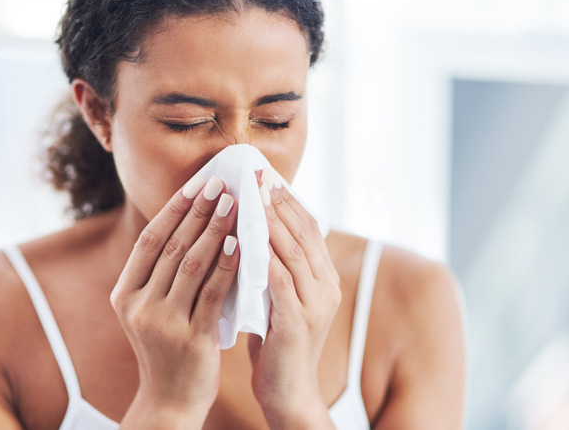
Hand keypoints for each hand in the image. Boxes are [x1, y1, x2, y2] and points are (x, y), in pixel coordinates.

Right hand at [110, 175, 239, 424]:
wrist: (170, 402)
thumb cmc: (165, 349)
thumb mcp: (148, 310)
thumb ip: (159, 274)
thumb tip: (187, 222)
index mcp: (124, 294)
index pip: (150, 239)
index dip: (174, 208)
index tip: (197, 183)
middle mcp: (138, 305)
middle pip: (172, 246)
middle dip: (199, 211)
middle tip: (222, 183)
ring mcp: (163, 323)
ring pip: (192, 264)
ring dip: (216, 229)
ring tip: (235, 203)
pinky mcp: (191, 338)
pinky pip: (213, 293)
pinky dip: (227, 265)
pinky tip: (241, 243)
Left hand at [248, 170, 341, 426]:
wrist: (288, 392)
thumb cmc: (276, 342)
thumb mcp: (279, 297)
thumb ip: (275, 268)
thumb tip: (251, 231)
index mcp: (324, 277)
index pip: (309, 228)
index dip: (288, 201)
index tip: (265, 177)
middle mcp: (326, 286)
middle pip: (303, 232)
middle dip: (277, 202)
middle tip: (255, 176)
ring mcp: (316, 304)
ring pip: (292, 251)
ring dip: (269, 222)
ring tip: (248, 198)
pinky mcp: (298, 323)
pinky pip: (279, 281)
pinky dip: (262, 258)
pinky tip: (243, 240)